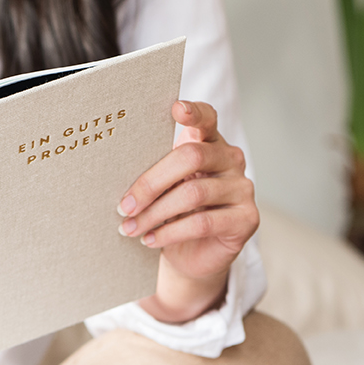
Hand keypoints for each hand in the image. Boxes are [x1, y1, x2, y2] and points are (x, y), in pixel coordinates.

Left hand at [117, 101, 257, 322]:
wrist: (191, 255)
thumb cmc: (172, 213)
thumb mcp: (162, 187)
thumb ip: (154, 170)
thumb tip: (117, 169)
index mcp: (210, 143)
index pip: (207, 118)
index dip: (194, 112)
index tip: (176, 109)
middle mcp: (231, 160)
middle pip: (191, 156)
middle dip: (151, 182)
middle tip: (124, 205)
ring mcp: (243, 188)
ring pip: (193, 193)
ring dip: (154, 213)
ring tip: (129, 227)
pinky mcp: (247, 219)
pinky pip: (202, 223)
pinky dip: (170, 232)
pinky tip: (150, 239)